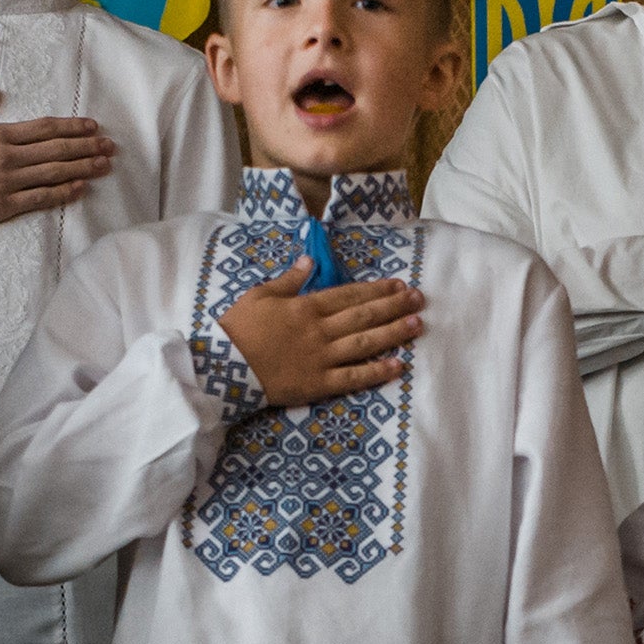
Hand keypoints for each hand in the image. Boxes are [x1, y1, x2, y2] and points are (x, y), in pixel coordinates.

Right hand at [0, 87, 116, 228]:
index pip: (43, 128)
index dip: (70, 126)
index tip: (91, 126)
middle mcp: (7, 157)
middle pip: (55, 149)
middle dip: (86, 146)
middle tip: (109, 146)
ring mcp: (7, 183)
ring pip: (53, 173)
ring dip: (82, 168)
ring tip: (104, 165)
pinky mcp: (3, 206)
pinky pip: (39, 199)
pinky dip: (61, 193)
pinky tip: (79, 188)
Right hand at [212, 266, 421, 406]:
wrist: (224, 366)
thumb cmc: (238, 328)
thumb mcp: (260, 294)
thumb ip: (288, 278)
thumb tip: (309, 259)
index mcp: (306, 306)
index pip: (349, 294)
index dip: (376, 289)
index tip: (398, 284)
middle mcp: (320, 330)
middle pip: (363, 315)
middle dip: (394, 306)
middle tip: (418, 299)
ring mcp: (322, 358)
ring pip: (364, 342)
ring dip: (393, 333)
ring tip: (416, 325)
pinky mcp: (319, 384)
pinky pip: (353, 377)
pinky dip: (376, 372)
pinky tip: (398, 365)